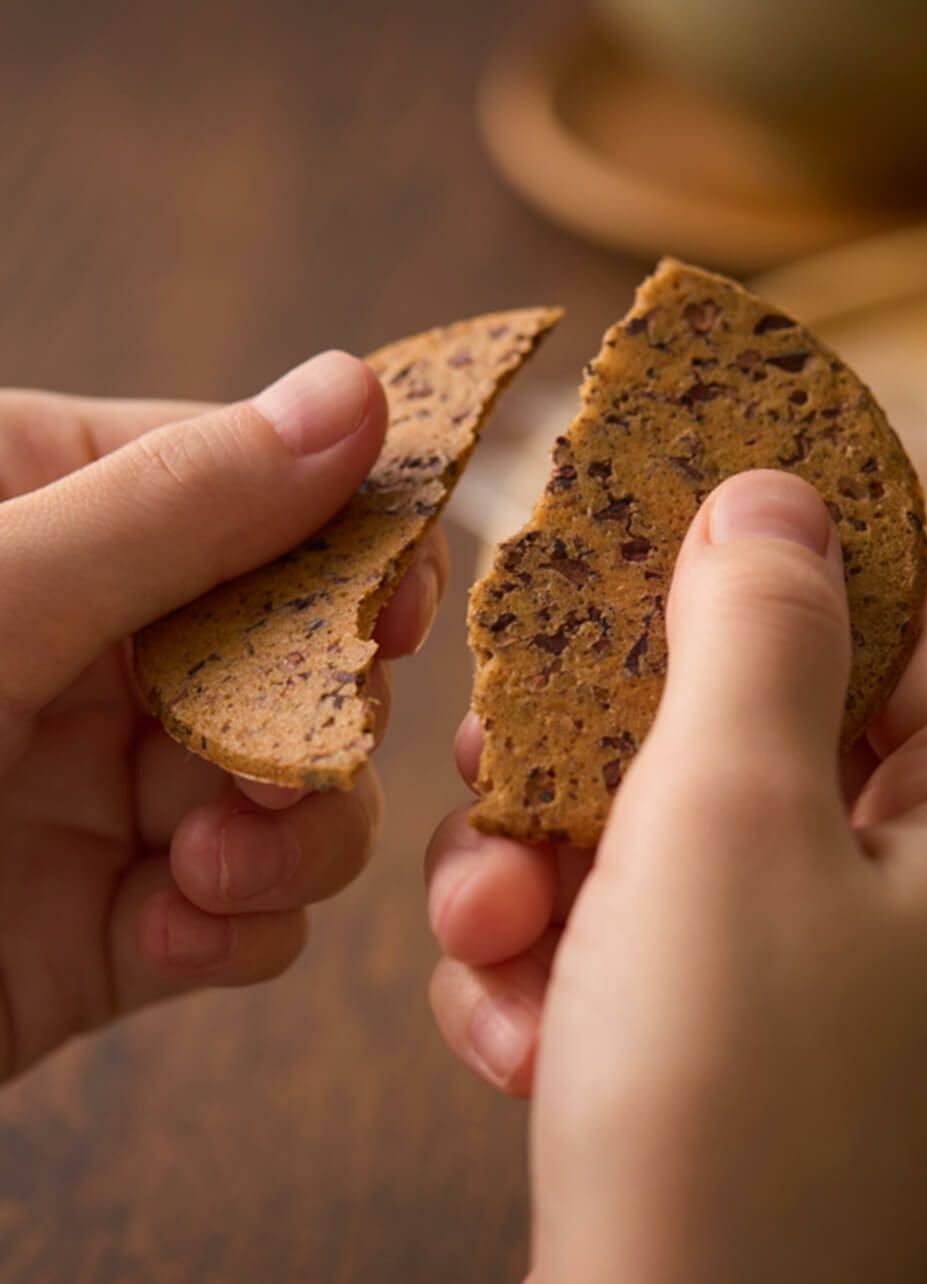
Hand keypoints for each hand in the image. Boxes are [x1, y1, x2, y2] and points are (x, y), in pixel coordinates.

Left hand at [0, 352, 446, 1081]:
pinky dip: (243, 925)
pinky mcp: (117, 922)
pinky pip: (248, 909)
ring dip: (292, 832)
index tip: (398, 601)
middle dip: (316, 712)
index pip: (247, 486)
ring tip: (215, 867)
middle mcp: (89, 645)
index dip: (343, 537)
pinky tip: (175, 934)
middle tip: (302, 754)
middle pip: (295, 649)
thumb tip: (357, 397)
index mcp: (43, 517)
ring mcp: (107, 787)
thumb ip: (173, 508)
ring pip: (295, 785)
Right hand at [426, 470, 926, 1282]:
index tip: (657, 524)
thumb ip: (754, 630)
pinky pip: (670, 942)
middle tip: (507, 749)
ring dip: (561, 865)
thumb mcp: (726, 816)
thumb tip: (773, 495)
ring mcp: (864, 987)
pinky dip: (578, 964)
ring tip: (489, 922)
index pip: (918, 612)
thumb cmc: (730, 1106)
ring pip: (690, 836)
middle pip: (773, 727)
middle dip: (614, 749)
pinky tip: (512, 1027)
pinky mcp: (773, 1052)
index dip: (784, 557)